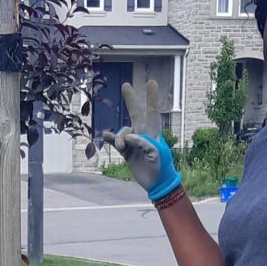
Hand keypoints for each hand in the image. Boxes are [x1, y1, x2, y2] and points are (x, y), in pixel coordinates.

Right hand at [98, 78, 181, 202]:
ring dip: (119, 138)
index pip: (152, 113)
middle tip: (125, 85)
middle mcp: (143, 134)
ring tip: (121, 147)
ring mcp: (133, 143)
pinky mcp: (127, 152)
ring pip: (123, 132)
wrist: (156, 183)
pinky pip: (116, 142)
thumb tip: (129, 136)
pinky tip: (105, 135)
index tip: (151, 82)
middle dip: (131, 100)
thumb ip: (144, 142)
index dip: (151, 98)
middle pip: (136, 114)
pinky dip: (111, 139)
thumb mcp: (156, 154)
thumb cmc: (160, 167)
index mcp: (153, 133)